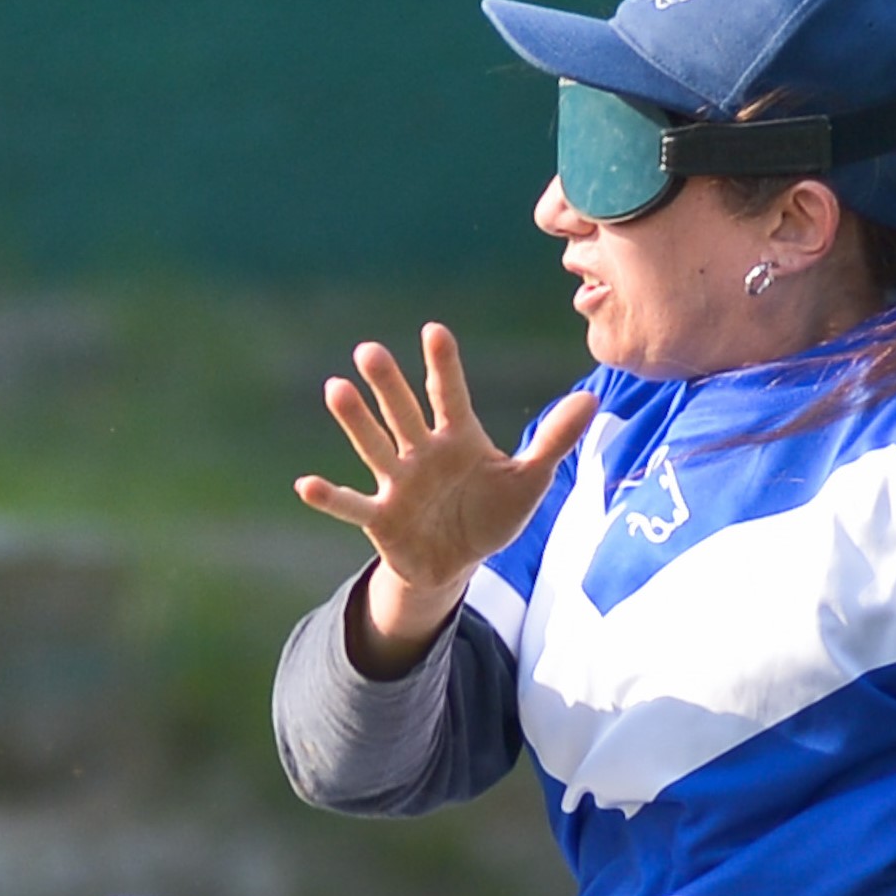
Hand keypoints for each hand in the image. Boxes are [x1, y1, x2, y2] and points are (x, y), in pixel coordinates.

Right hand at [296, 324, 591, 674]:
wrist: (456, 564)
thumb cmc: (489, 514)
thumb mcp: (528, 480)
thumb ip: (554, 440)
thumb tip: (590, 397)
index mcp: (457, 438)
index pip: (449, 395)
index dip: (443, 366)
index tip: (434, 331)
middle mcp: (421, 453)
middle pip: (403, 412)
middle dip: (387, 384)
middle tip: (368, 350)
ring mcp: (397, 484)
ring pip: (374, 447)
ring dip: (355, 422)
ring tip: (335, 389)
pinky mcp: (380, 519)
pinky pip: (352, 505)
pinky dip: (329, 497)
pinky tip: (305, 485)